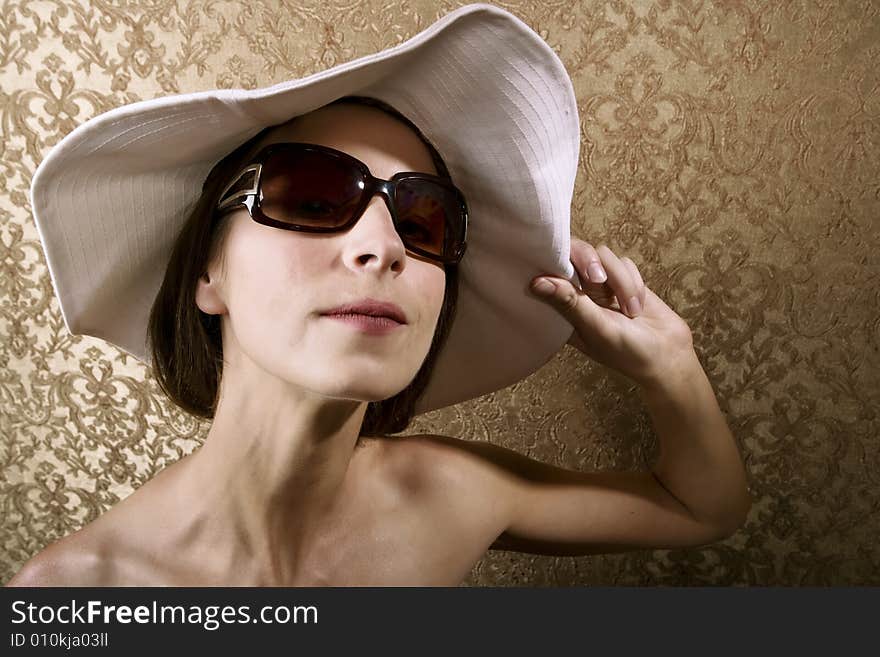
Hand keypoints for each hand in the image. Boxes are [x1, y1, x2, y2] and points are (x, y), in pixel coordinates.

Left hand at [530, 238, 694, 386]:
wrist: (669, 356)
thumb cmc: (627, 351)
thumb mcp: (597, 328)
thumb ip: (570, 302)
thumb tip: (536, 282)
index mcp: (564, 309)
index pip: (550, 273)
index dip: (555, 261)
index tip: (567, 269)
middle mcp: (579, 294)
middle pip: (575, 254)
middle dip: (590, 262)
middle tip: (598, 277)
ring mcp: (602, 286)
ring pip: (604, 256)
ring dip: (621, 282)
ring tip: (631, 311)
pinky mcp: (624, 279)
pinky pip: (624, 263)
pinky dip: (634, 282)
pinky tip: (639, 306)